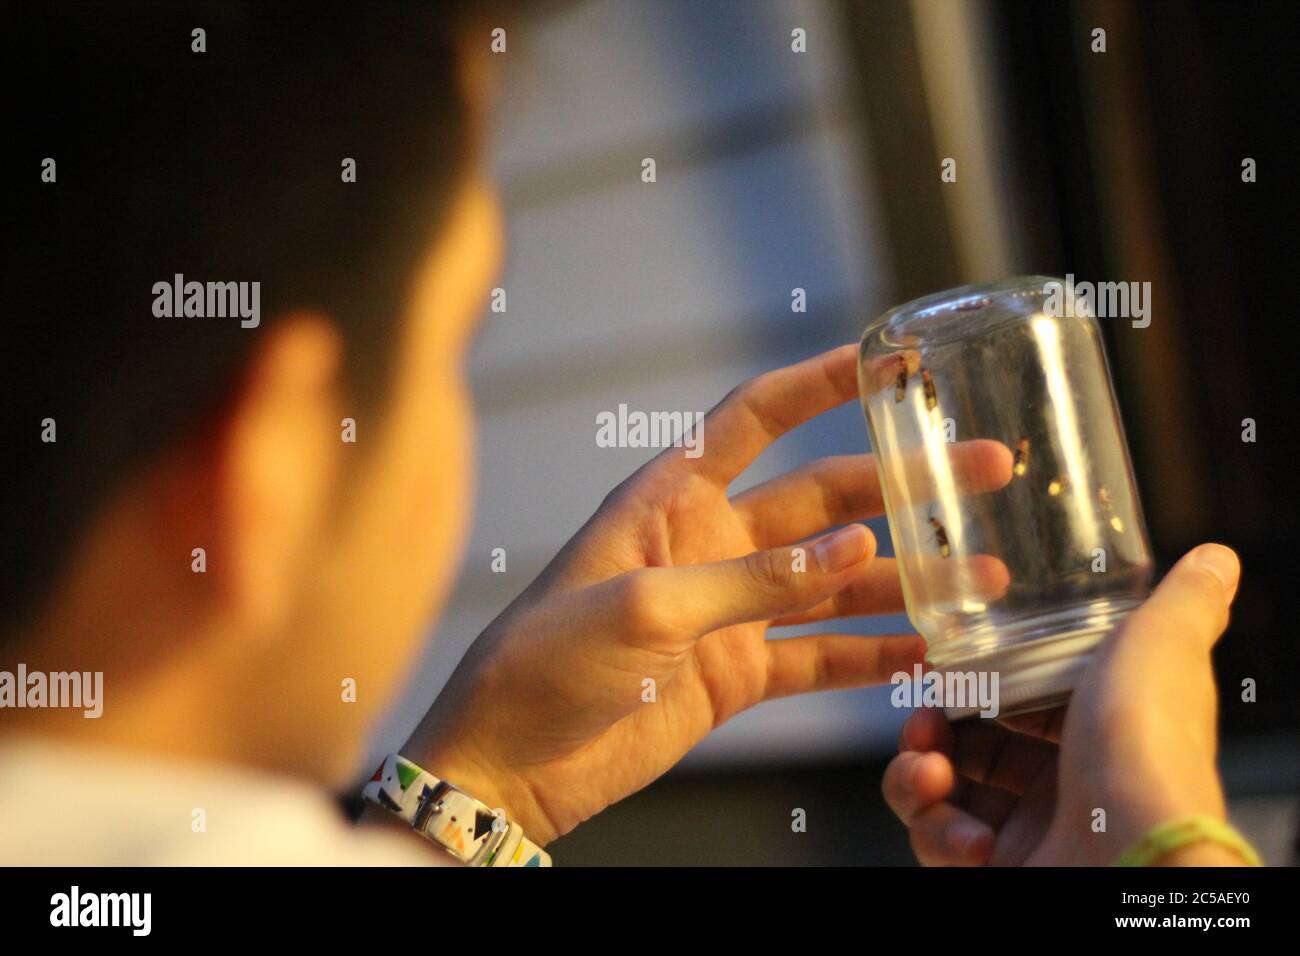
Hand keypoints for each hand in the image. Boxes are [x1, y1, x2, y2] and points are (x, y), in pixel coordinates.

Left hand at [407, 345, 1011, 843]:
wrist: (507, 763)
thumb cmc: (542, 663)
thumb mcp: (641, 607)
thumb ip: (749, 580)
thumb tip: (854, 546)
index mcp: (669, 498)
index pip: (756, 418)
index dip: (822, 382)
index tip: (891, 360)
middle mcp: (707, 543)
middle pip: (821, 497)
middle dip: (901, 483)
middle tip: (980, 470)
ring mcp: (728, 610)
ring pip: (836, 580)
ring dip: (906, 576)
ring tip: (982, 575)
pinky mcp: (736, 674)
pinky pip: (821, 657)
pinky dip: (874, 656)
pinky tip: (930, 651)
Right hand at [882, 543, 1244, 865]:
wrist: (1129, 855)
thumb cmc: (1144, 750)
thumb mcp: (1161, 647)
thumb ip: (1185, 600)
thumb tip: (1217, 558)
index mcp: (1100, 726)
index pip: (1017, 696)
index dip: (973, 681)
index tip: (943, 669)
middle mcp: (1066, 780)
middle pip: (967, 744)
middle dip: (929, 729)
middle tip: (924, 724)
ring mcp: (1032, 829)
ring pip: (941, 791)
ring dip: (917, 777)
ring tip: (930, 776)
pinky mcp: (1000, 868)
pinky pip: (939, 843)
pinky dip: (936, 832)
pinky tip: (963, 833)